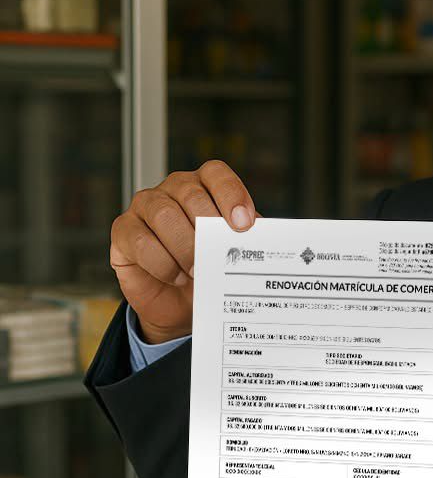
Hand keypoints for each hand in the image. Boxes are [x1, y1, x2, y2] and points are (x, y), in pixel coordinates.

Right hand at [109, 160, 256, 341]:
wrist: (181, 304)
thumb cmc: (210, 268)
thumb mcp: (232, 252)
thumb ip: (244, 238)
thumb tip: (263, 237)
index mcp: (204, 186)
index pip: (216, 174)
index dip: (231, 194)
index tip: (244, 224)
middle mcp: (173, 190)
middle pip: (190, 194)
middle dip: (207, 229)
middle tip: (218, 257)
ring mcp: (145, 206)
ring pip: (163, 214)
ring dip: (185, 247)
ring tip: (198, 271)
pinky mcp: (123, 230)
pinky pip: (140, 239)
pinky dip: (162, 263)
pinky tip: (177, 277)